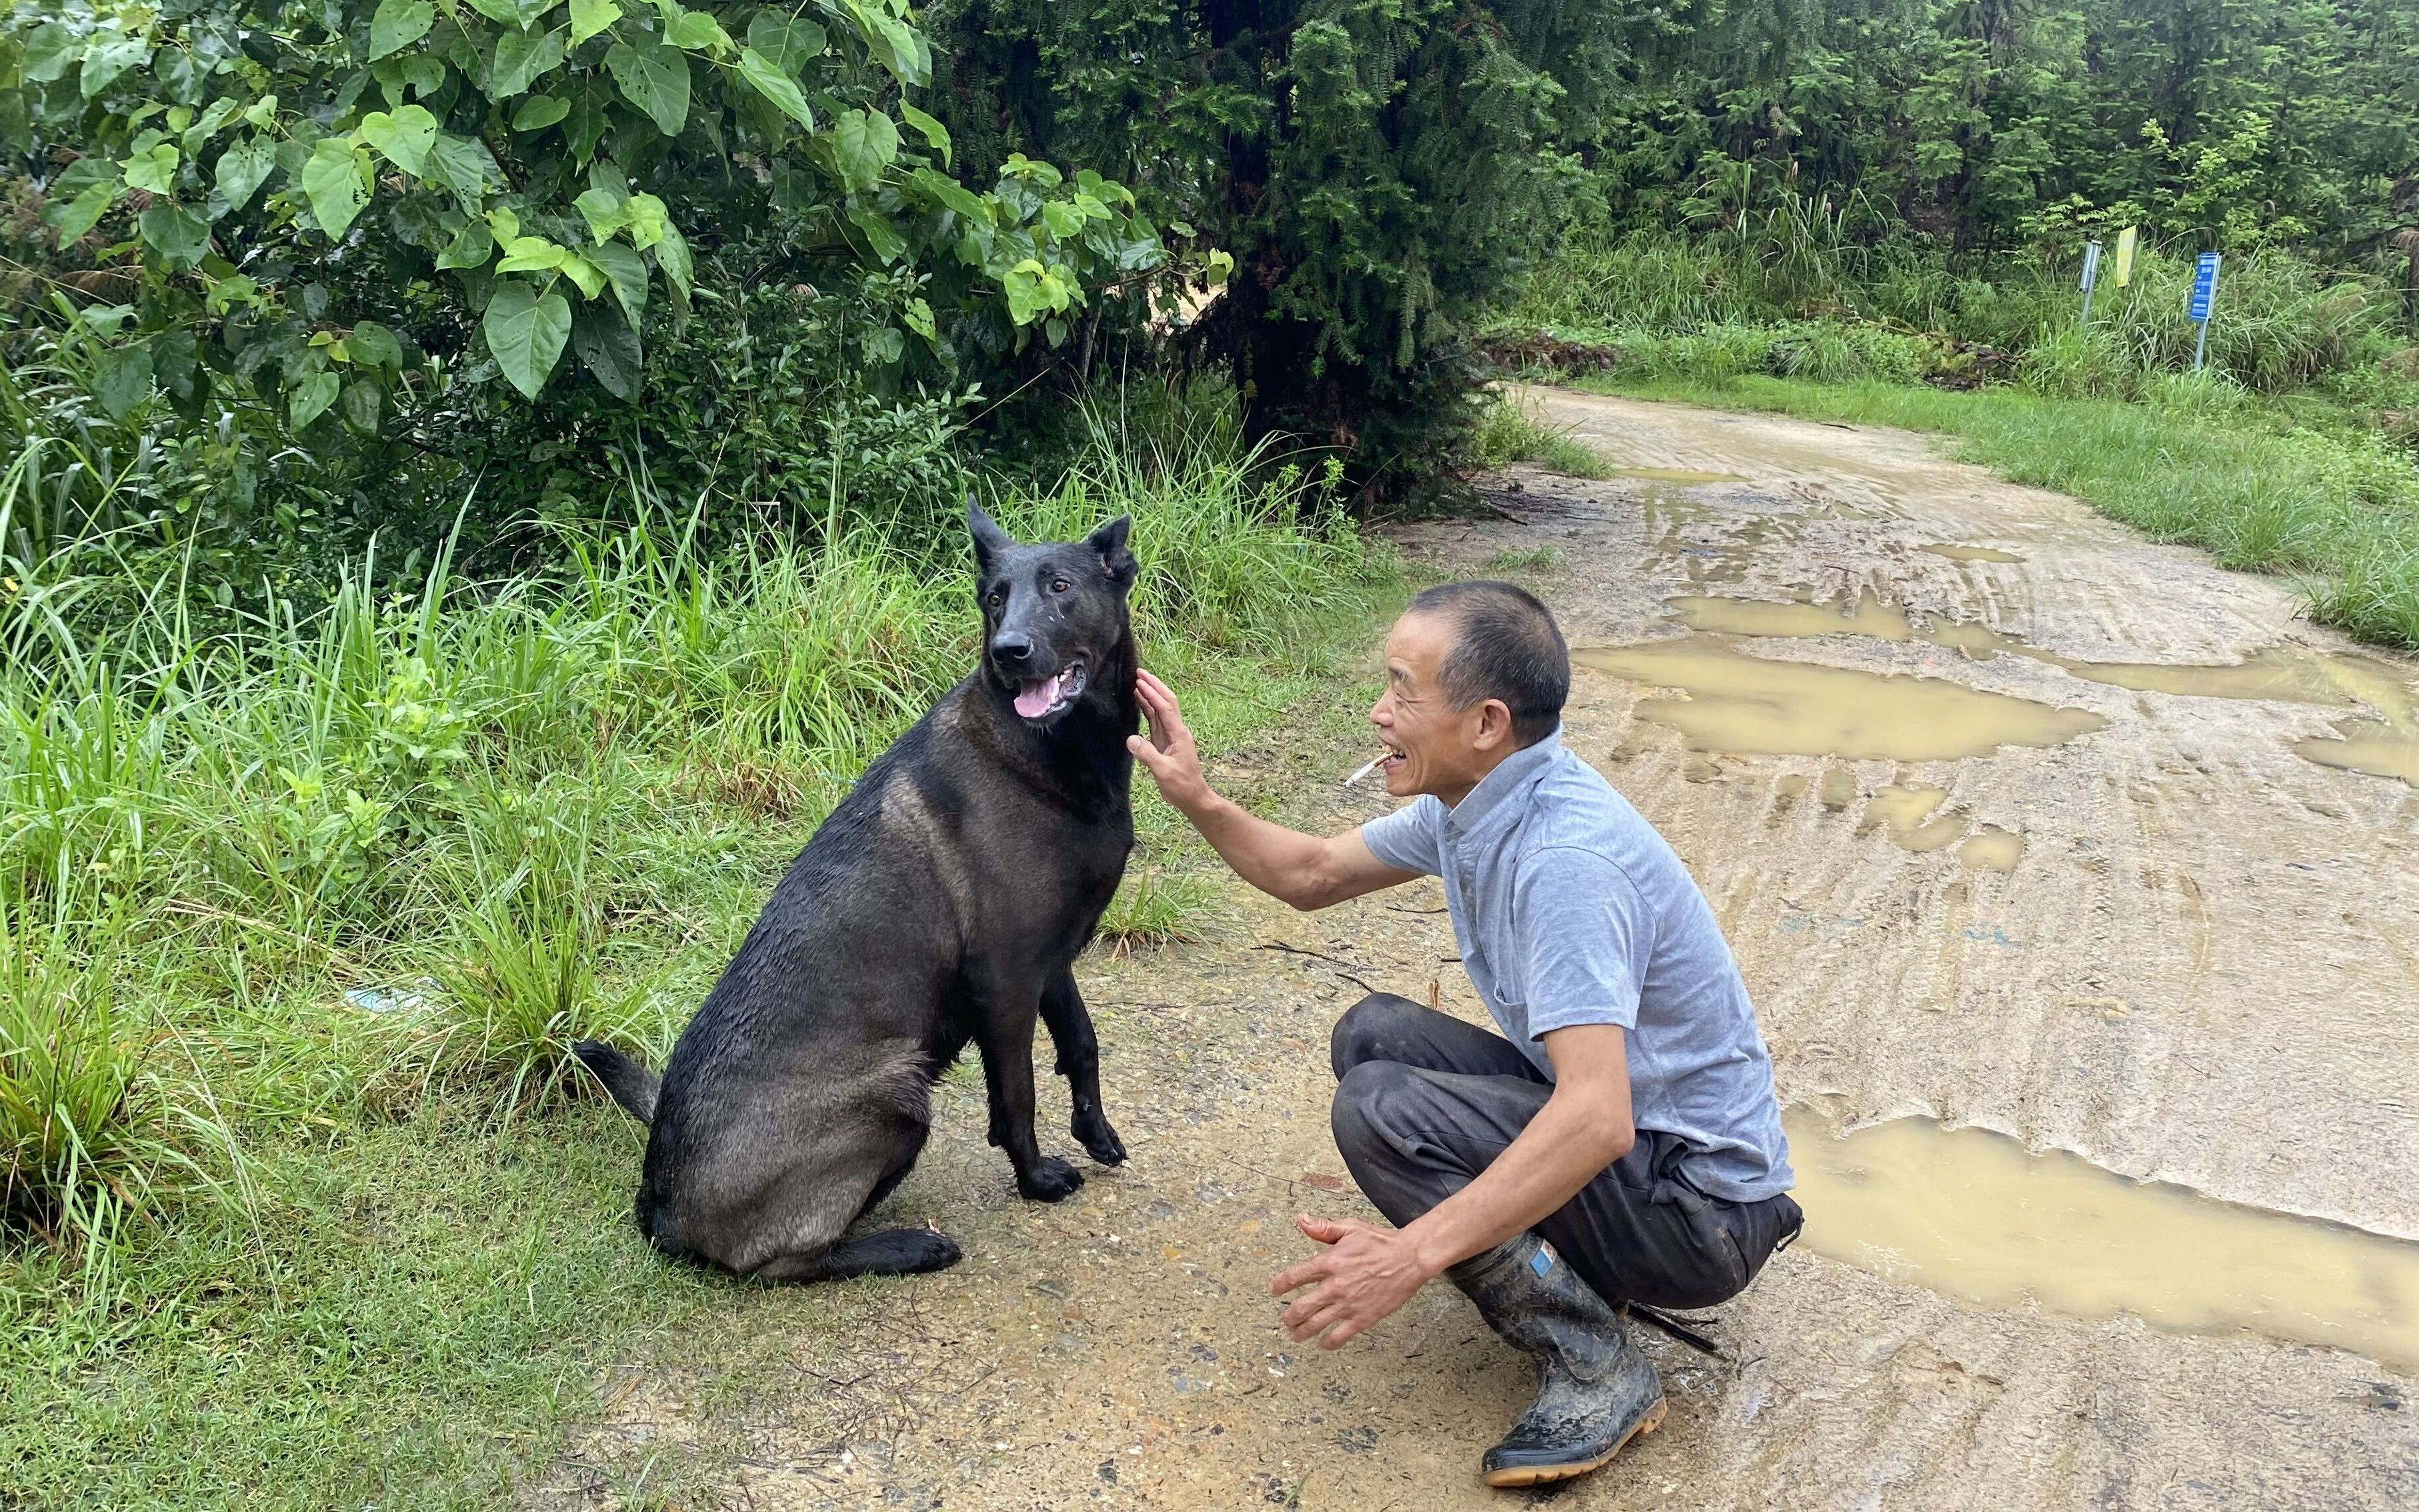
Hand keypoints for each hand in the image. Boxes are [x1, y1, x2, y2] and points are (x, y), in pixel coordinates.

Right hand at [1127, 668, 1212, 812]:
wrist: (1193, 797)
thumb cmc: (1182, 786)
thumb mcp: (1164, 772)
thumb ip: (1147, 755)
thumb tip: (1130, 739)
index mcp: (1179, 735)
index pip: (1165, 708)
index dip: (1153, 693)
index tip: (1139, 681)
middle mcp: (1176, 731)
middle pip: (1166, 702)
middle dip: (1154, 686)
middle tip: (1139, 672)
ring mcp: (1171, 736)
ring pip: (1160, 709)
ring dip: (1150, 695)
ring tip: (1137, 682)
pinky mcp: (1165, 742)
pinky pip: (1156, 721)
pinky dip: (1148, 709)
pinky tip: (1139, 702)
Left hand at [1269, 1214, 1433, 1348]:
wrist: (1409, 1258)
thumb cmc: (1381, 1242)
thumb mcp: (1350, 1228)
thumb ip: (1323, 1228)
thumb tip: (1302, 1220)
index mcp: (1330, 1262)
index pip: (1295, 1276)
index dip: (1279, 1285)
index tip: (1274, 1290)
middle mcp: (1335, 1286)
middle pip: (1301, 1307)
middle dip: (1289, 1317)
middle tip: (1286, 1320)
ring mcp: (1348, 1305)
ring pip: (1316, 1325)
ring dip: (1301, 1332)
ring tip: (1295, 1335)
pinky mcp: (1363, 1318)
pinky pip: (1339, 1336)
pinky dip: (1328, 1343)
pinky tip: (1324, 1343)